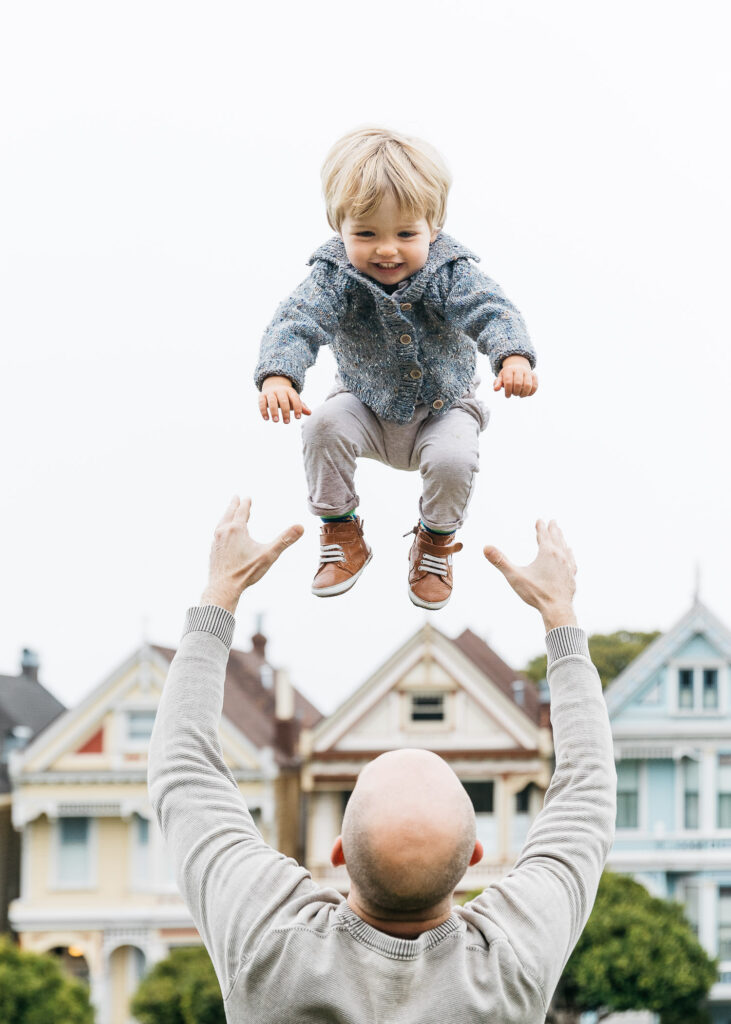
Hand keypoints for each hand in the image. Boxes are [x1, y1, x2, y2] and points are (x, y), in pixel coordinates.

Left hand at [200, 497, 303, 613]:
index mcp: (236, 529)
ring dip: (226, 516)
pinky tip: (223, 535)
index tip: (247, 497)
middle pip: (229, 513)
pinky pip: (217, 534)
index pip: (242, 511)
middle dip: (233, 505)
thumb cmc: (246, 572)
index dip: (246, 503)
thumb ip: (285, 540)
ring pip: (221, 523)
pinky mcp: (213, 550)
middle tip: (236, 497)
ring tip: (228, 514)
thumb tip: (301, 527)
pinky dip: (221, 528)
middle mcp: (224, 532)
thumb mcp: (269, 555)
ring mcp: (216, 541)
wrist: (223, 587)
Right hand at [259, 376, 311, 423]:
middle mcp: (280, 391)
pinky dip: (263, 410)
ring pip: (272, 401)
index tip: (298, 418)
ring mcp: (270, 393)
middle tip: (287, 422)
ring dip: (274, 411)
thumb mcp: (294, 400)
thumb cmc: (286, 397)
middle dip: (285, 412)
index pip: (295, 399)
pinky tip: (266, 419)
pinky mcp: (262, 396)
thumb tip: (310, 413)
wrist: (273, 386)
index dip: (297, 408)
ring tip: (276, 421)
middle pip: (283, 400)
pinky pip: (262, 403)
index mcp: (290, 391)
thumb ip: (301, 407)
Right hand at [484, 520, 576, 631]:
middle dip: (553, 529)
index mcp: (547, 553)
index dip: (540, 527)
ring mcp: (568, 566)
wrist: (557, 609)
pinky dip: (569, 553)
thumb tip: (485, 548)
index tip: (539, 520)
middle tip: (553, 521)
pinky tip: (570, 553)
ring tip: (560, 535)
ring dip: (562, 539)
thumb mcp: (514, 576)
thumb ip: (500, 561)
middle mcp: (560, 556)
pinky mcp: (572, 576)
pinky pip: (572, 560)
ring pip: (565, 548)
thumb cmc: (536, 593)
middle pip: (557, 538)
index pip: (543, 535)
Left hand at [493, 355, 537, 397]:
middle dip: (515, 392)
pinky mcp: (534, 375)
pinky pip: (535, 385)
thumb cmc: (507, 375)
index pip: (508, 382)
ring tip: (520, 395)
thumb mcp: (501, 378)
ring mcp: (528, 372)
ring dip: (524, 393)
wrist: (518, 367)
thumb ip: (497, 383)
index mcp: (509, 370)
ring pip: (528, 385)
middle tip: (514, 394)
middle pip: (518, 384)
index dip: (508, 391)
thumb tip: (495, 389)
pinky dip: (531, 392)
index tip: (507, 395)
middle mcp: (519, 369)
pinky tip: (526, 394)